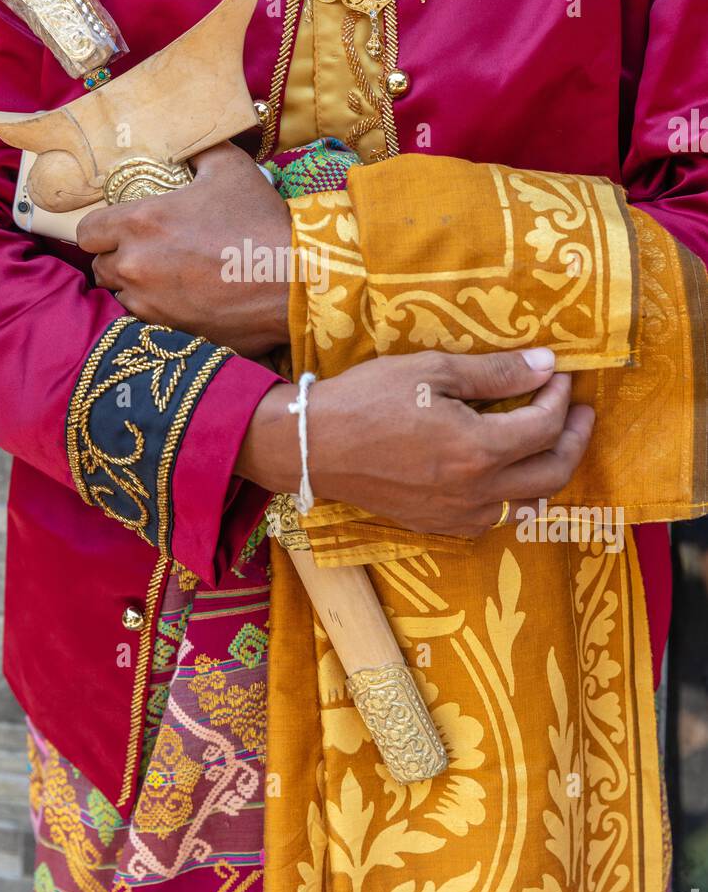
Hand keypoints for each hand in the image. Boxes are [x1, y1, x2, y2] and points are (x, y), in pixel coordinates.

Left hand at [77, 143, 292, 355]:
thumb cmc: (260, 222)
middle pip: (100, 267)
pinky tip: (182, 299)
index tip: (118, 228)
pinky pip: (146, 322)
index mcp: (140, 222)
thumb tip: (188, 146)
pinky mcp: (170, 332)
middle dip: (116, 258)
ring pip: (121, 297)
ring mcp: (150, 304)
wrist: (295, 282)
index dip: (99, 229)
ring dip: (134, 287)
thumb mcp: (231, 169)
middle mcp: (135, 266)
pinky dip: (157, 311)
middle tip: (144, 252)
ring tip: (164, 277)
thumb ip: (199, 153)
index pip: (86, 232)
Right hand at [237, 348, 594, 538]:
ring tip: (550, 440)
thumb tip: (545, 365)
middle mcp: (477, 492)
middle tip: (579, 411)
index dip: (560, 398)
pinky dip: (515, 494)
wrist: (312, 447)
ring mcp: (459, 516)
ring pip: (530, 503)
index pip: (545, 426)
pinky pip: (496, 517)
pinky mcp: (439, 526)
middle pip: (553, 473)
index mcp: (478, 450)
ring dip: (548, 471)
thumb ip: (495, 373)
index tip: (559, 374)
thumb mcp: (432, 371)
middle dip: (574, 439)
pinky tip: (507, 471)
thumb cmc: (367, 399)